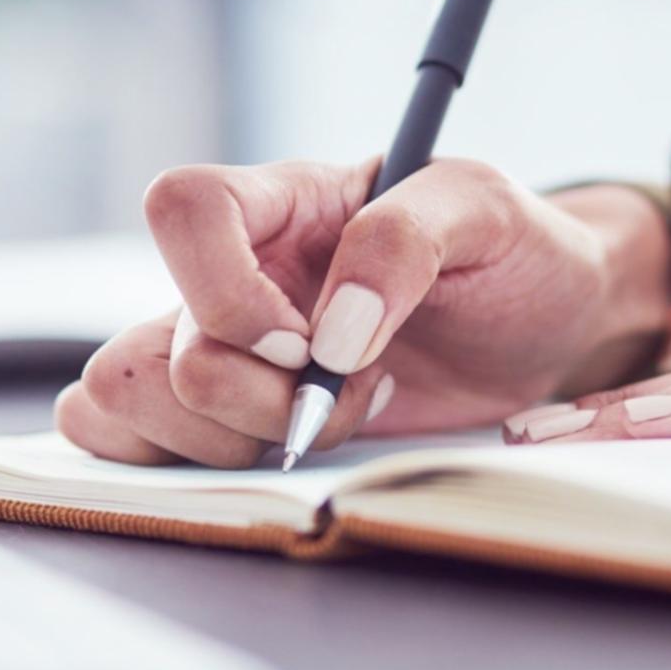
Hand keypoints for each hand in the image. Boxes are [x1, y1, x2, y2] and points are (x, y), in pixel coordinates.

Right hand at [57, 158, 670, 466]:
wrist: (544, 329)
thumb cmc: (512, 253)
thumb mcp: (485, 212)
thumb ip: (405, 238)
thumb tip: (332, 332)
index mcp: (283, 203)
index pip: (182, 207)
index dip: (226, 291)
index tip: (310, 343)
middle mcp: (233, 275)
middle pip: (157, 347)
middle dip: (262, 400)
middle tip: (356, 389)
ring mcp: (220, 350)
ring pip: (127, 398)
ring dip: (235, 439)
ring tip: (332, 421)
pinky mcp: (223, 417)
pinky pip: (128, 443)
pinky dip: (195, 465)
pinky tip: (289, 452)